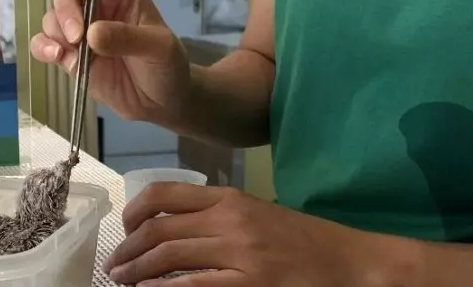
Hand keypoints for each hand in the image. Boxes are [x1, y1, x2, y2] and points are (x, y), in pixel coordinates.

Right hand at [29, 0, 189, 121]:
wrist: (161, 102)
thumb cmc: (167, 65)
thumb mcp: (159, 48)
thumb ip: (128, 38)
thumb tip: (91, 34)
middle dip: (66, 6)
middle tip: (79, 36)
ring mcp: (79, 26)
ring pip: (51, 12)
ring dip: (57, 30)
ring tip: (73, 53)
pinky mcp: (67, 52)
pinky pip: (43, 41)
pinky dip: (43, 46)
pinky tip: (56, 57)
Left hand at [104, 183, 389, 285]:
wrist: (357, 265)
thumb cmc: (308, 243)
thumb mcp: (258, 216)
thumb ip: (216, 217)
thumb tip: (169, 230)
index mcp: (230, 199)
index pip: (165, 194)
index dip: (134, 212)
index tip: (124, 230)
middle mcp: (229, 220)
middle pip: (159, 230)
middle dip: (128, 250)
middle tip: (114, 267)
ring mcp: (239, 254)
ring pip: (168, 258)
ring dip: (137, 272)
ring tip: (123, 283)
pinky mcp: (249, 285)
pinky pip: (192, 286)